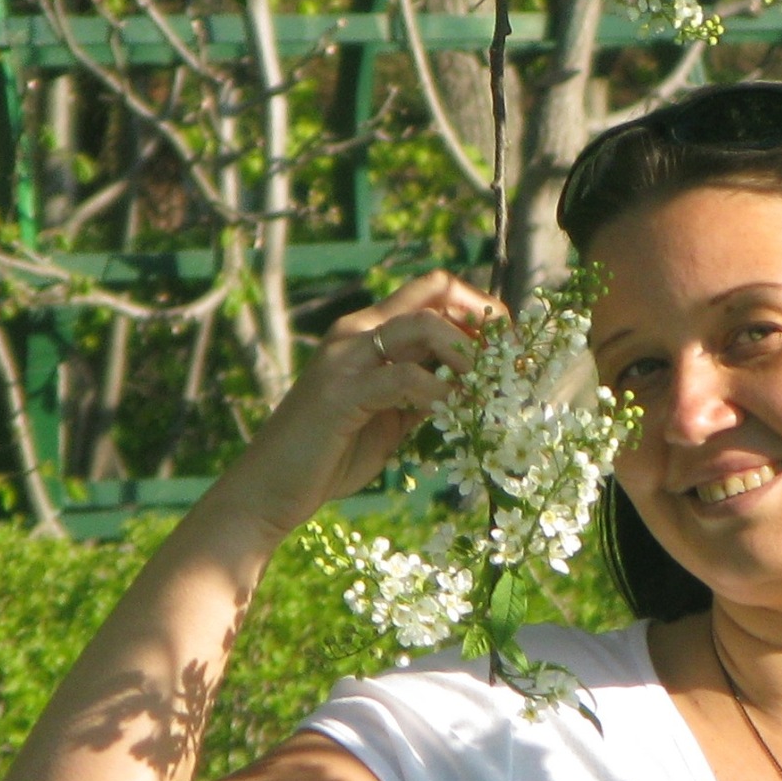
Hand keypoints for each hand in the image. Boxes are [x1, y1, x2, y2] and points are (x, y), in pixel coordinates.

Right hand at [211, 271, 504, 539]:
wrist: (271, 489)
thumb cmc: (331, 455)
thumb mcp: (392, 417)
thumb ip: (424, 393)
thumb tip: (474, 386)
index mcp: (369, 333)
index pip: (433, 290)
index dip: (479, 310)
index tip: (507, 349)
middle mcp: (356, 333)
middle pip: (435, 292)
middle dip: (485, 321)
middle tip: (510, 364)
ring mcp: (346, 358)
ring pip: (425, 325)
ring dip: (470, 354)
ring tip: (490, 391)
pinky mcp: (342, 392)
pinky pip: (407, 378)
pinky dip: (444, 394)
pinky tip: (460, 416)